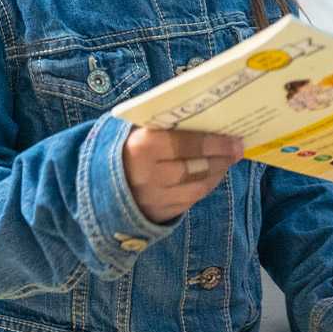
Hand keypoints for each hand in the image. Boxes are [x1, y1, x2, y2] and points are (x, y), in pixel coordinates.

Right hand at [123, 128, 245, 223]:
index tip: (234, 138)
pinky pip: (190, 201)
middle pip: (195, 168)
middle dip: (221, 158)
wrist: (95, 186)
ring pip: (196, 188)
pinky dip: (205, 187)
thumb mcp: (132, 131)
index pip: (184, 144)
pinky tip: (213, 175)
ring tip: (229, 160)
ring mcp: (154, 199)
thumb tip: (202, 117)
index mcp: (141, 149)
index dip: (212, 142)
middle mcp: (149, 176)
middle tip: (238, 148)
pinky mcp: (158, 214)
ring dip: (217, 173)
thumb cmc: (121, 150)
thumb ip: (161, 126)